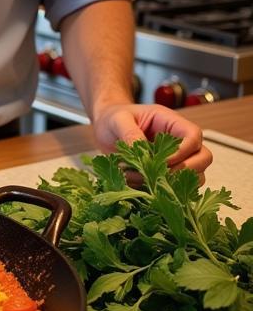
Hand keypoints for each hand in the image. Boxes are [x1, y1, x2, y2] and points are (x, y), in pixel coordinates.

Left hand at [92, 102, 211, 178]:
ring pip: (197, 176)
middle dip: (184, 170)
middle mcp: (181, 142)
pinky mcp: (170, 175)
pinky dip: (165, 191)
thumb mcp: (117, 120)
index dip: (183, 150)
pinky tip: (142, 186)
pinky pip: (180, 188)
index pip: (193, 135)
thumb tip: (141, 151)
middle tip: (157, 175)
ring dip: (174, 183)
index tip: (163, 160)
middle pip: (203, 158)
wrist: (107, 129)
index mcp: (172, 123)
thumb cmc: (115, 119)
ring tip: (142, 179)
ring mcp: (178, 159)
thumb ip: (129, 132)